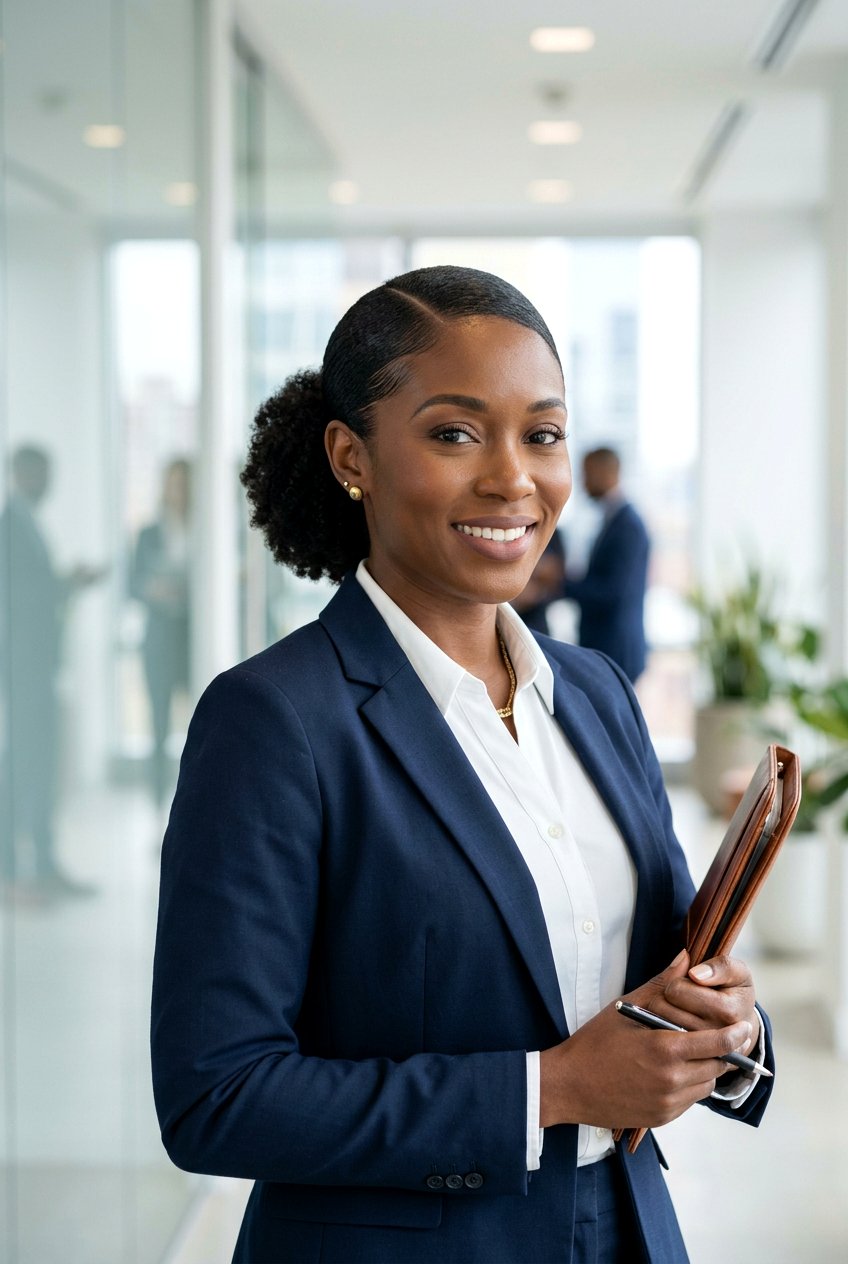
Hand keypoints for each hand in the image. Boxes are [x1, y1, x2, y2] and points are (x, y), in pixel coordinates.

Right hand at [539, 951, 753, 1129]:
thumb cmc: (595, 1042)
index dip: (735, 1035)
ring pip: (706, 1085)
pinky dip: (690, 1086)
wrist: (569, 1085)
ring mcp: (668, 1103)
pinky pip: (690, 1101)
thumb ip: (661, 983)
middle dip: (723, 1051)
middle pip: (717, 1066)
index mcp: (665, 1050)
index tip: (743, 1026)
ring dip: (707, 1069)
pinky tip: (676, 1071)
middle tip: (724, 1037)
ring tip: (696, 1053)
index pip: (718, 1043)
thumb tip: (684, 958)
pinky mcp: (662, 1118)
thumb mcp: (626, 1007)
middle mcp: (672, 1080)